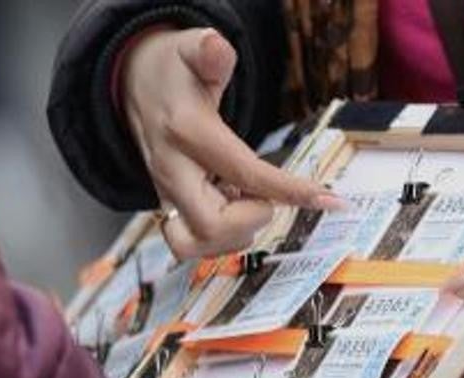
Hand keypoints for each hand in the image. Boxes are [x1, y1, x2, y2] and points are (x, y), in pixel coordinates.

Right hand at [122, 28, 341, 257]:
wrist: (135, 88)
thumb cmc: (172, 71)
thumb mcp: (190, 49)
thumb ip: (208, 51)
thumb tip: (217, 48)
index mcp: (186, 134)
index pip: (243, 173)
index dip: (288, 191)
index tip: (328, 200)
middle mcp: (172, 172)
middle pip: (212, 226)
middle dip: (251, 218)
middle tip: (265, 195)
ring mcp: (166, 195)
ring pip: (198, 243)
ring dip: (235, 232)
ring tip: (247, 199)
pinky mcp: (168, 208)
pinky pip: (193, 242)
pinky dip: (220, 235)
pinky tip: (230, 205)